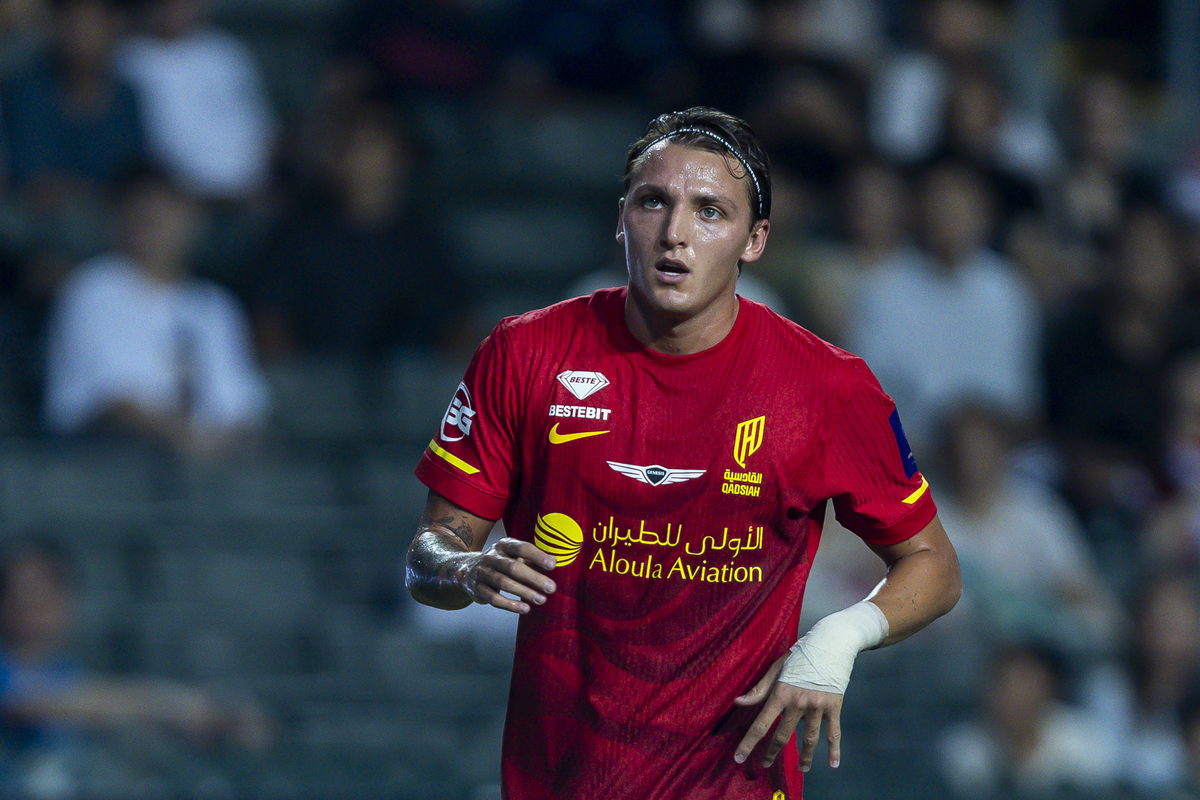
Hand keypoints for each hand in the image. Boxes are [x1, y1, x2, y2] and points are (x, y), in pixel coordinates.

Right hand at [456, 537, 555, 613]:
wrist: (467, 568)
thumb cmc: (501, 562)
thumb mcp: (513, 555)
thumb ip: (532, 558)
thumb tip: (555, 562)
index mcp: (504, 545)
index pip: (522, 548)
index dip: (537, 556)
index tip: (553, 565)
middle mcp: (492, 557)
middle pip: (513, 567)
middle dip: (534, 578)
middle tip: (551, 588)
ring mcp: (483, 573)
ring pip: (504, 583)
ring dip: (524, 592)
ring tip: (541, 600)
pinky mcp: (477, 589)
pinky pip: (494, 598)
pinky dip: (510, 605)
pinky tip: (525, 608)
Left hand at [732, 655, 843, 770]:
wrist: (830, 645)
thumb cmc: (800, 656)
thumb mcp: (776, 668)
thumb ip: (759, 689)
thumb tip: (739, 702)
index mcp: (781, 693)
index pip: (761, 724)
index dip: (748, 743)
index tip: (739, 758)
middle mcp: (798, 703)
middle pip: (783, 736)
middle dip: (771, 752)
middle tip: (764, 764)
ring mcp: (817, 707)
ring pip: (809, 740)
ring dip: (805, 757)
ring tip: (802, 769)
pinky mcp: (834, 707)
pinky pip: (833, 733)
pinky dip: (834, 750)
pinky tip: (833, 764)